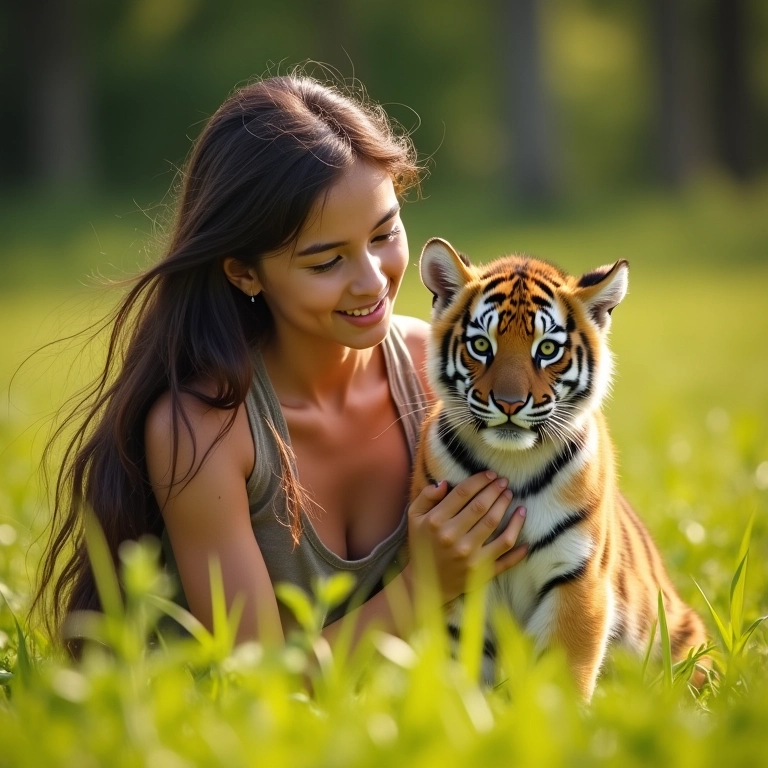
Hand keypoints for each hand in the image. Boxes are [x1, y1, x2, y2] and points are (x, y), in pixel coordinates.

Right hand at [407, 471, 526, 604]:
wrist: (426, 584)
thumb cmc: (422, 546)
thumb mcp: (414, 518)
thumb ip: (426, 496)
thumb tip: (445, 483)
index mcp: (437, 522)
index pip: (463, 493)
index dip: (479, 481)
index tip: (490, 474)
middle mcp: (453, 538)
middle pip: (481, 507)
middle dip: (495, 491)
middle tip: (504, 482)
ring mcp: (470, 556)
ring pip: (495, 526)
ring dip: (506, 508)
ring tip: (511, 497)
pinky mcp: (482, 572)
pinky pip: (506, 558)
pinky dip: (519, 547)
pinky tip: (523, 530)